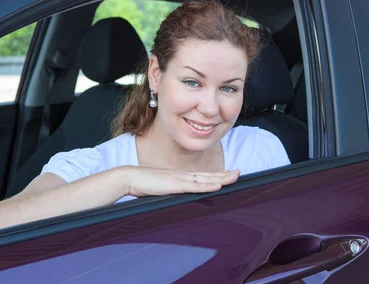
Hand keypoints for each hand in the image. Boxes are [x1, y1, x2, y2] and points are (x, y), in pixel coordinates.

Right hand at [122, 166, 239, 197]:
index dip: (216, 175)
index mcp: (179, 176)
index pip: (202, 176)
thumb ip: (169, 191)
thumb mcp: (159, 189)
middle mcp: (182, 175)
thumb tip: (173, 196)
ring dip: (222, 178)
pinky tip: (218, 186)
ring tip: (235, 176)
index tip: (228, 174)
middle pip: (208, 176)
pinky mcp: (175, 185)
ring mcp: (180, 179)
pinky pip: (195, 186)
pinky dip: (208, 186)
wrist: (129, 178)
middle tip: (239, 173)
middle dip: (225, 175)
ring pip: (206, 179)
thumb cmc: (142, 184)